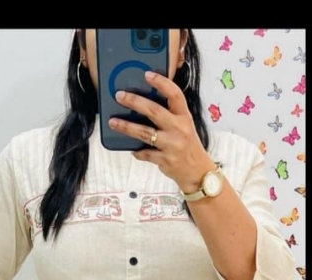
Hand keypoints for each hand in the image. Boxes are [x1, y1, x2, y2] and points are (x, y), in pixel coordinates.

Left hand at [108, 70, 213, 192]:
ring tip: (113, 122)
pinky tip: (132, 149)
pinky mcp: (166, 160)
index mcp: (184, 117)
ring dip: (127, 127)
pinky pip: (146, 153)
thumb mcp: (184, 126)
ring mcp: (172, 145)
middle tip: (119, 96)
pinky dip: (137, 151)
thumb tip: (142, 102)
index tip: (147, 74)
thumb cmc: (188, 146)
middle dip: (134, 102)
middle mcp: (179, 129)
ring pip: (145, 133)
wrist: (199, 173)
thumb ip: (169, 114)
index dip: (161, 83)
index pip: (175, 95)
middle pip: (154, 111)